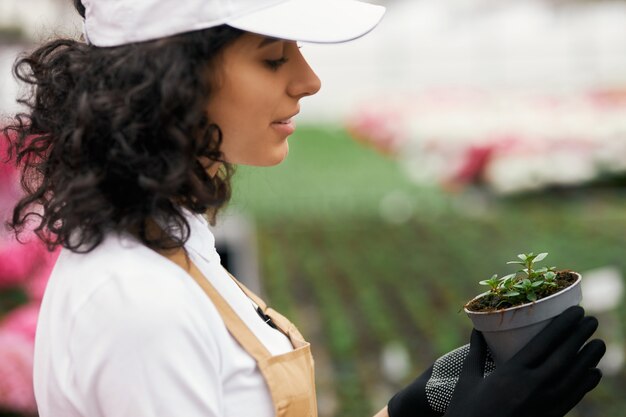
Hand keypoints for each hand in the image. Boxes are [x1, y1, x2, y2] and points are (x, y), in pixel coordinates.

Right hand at [388, 306, 604, 416]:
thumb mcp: (467, 380)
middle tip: (592, 320)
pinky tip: (593, 373)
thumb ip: (476, 352)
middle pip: (564, 357)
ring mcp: (543, 405)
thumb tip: (478, 328)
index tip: (575, 311)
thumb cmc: (465, 411)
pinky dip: (585, 384)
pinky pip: (572, 398)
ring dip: (589, 359)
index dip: (563, 326)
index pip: (544, 343)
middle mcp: (531, 388)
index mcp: (511, 374)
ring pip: (573, 378)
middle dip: (580, 337)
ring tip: (599, 343)